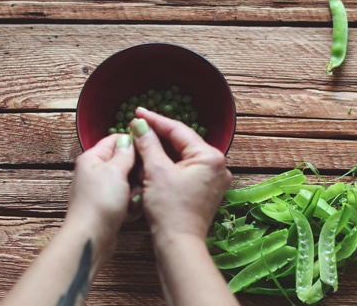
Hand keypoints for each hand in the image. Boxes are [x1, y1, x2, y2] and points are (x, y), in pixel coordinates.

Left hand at [66, 133, 134, 248]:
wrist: (91, 238)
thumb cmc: (101, 201)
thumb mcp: (115, 171)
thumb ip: (125, 153)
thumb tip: (128, 137)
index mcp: (92, 158)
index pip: (115, 139)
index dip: (133, 141)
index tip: (150, 148)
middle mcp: (95, 172)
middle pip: (123, 161)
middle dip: (137, 170)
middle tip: (143, 179)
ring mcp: (101, 190)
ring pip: (127, 181)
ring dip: (136, 189)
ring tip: (136, 198)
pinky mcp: (107, 206)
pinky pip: (125, 198)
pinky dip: (131, 203)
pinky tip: (132, 211)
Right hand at [131, 107, 231, 242]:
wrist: (178, 244)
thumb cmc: (170, 210)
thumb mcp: (156, 171)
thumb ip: (149, 144)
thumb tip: (140, 124)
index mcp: (210, 157)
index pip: (179, 130)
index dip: (156, 120)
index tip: (138, 112)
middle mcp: (218, 166)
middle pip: (183, 143)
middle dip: (159, 134)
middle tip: (139, 124)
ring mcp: (214, 180)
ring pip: (184, 157)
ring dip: (163, 150)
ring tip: (143, 139)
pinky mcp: (206, 191)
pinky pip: (187, 170)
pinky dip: (170, 165)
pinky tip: (154, 160)